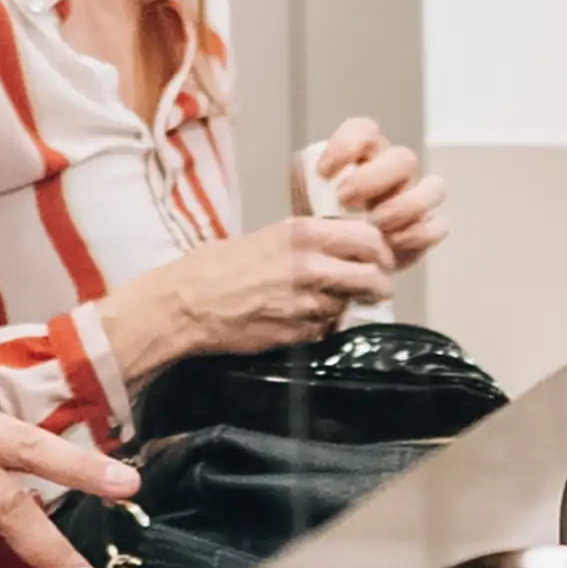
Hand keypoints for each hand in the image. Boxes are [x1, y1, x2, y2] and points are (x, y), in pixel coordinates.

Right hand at [91, 214, 394, 378]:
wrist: (185, 305)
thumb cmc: (215, 267)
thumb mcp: (267, 237)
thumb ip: (306, 242)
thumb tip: (337, 249)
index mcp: (303, 233)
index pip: (369, 238)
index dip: (381, 250)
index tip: (379, 257)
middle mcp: (310, 265)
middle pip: (373, 277)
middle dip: (377, 285)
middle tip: (372, 287)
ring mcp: (306, 303)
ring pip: (348, 305)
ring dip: (344, 306)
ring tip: (322, 303)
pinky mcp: (298, 333)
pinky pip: (324, 329)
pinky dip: (320, 327)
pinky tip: (299, 320)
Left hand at [306, 117, 450, 264]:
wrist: (329, 259)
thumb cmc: (319, 219)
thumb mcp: (304, 194)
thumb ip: (306, 175)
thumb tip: (315, 171)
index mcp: (364, 155)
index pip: (365, 130)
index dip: (347, 144)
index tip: (323, 172)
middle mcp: (394, 172)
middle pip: (403, 158)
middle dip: (374, 178)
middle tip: (344, 199)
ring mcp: (414, 200)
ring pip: (434, 187)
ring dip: (404, 206)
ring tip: (375, 223)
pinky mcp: (424, 230)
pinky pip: (438, 225)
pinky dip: (417, 234)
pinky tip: (391, 244)